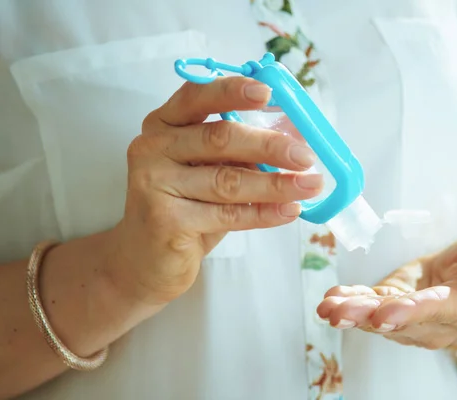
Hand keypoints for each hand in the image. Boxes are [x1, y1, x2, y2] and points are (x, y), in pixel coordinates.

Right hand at [108, 77, 322, 304]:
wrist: (146, 261)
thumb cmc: (186, 209)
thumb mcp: (210, 171)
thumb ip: (241, 153)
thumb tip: (296, 138)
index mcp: (164, 125)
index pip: (197, 96)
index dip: (232, 91)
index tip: (268, 93)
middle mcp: (153, 148)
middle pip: (219, 138)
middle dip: (269, 145)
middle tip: (306, 156)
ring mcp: (154, 184)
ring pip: (227, 180)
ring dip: (276, 183)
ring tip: (310, 185)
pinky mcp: (165, 220)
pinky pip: (227, 214)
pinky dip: (264, 213)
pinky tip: (289, 210)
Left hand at [316, 229, 456, 349]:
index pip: (437, 310)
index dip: (411, 312)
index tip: (386, 314)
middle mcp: (434, 321)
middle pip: (399, 321)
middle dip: (367, 317)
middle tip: (340, 314)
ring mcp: (409, 318)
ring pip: (379, 319)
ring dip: (351, 314)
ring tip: (328, 308)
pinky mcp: (391, 306)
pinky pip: (369, 308)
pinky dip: (349, 303)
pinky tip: (330, 299)